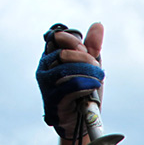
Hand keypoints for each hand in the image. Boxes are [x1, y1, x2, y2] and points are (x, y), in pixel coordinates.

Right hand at [36, 22, 105, 137]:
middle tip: (97, 66)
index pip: (56, 36)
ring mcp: (46, 83)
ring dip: (87, 70)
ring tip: (99, 77)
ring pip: (65, 68)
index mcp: (51, 55)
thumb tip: (98, 24)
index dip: (73, 40)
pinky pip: (69, 86)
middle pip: (62, 52)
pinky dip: (85, 84)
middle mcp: (44, 67)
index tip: (86, 49)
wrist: (81, 120)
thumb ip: (92, 46)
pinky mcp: (52, 99)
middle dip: (84, 57)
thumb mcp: (90, 66)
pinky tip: (94, 85)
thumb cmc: (84, 91)